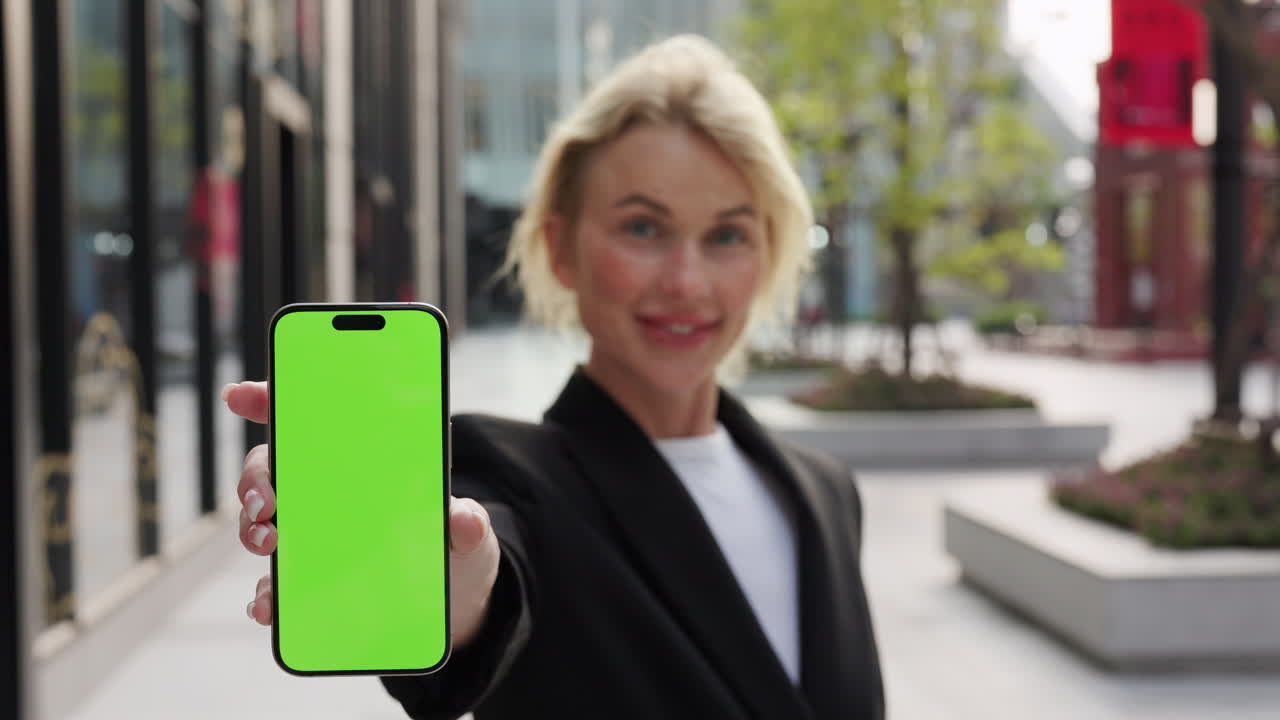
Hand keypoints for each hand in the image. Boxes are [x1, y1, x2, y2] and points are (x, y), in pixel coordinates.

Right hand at [223, 381, 501, 647]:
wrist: (455, 596)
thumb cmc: (454, 544)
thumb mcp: (468, 529)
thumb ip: (467, 522)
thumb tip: (465, 518)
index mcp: (361, 462)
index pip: (309, 423)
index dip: (270, 402)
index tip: (241, 396)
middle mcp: (326, 493)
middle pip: (271, 469)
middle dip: (255, 479)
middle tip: (269, 501)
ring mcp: (313, 537)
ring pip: (261, 521)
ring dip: (251, 529)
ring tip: (267, 542)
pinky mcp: (311, 583)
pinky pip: (275, 587)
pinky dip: (266, 596)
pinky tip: (268, 606)